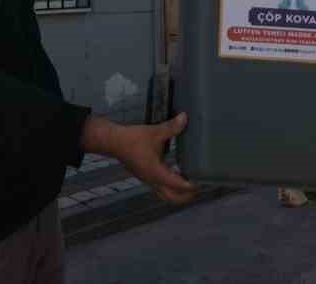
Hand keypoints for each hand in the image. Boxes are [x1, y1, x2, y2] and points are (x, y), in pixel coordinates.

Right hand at [81, 113, 195, 204]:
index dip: (191, 186)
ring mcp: (148, 180)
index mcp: (156, 173)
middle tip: (197, 186)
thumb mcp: (154, 132)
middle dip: (186, 196)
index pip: (178, 186)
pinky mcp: (144, 176)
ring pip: (166, 194)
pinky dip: (170, 185)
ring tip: (188, 181)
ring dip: (178, 192)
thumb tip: (185, 117)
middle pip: (173, 198)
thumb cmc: (133, 138)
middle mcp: (153, 180)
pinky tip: (175, 172)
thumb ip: (171, 127)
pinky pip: (160, 187)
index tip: (202, 180)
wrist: (113, 142)